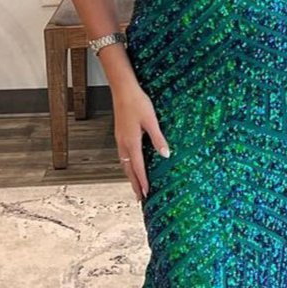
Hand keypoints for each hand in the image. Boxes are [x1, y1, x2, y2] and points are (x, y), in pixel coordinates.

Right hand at [112, 82, 169, 202]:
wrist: (122, 90)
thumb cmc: (137, 102)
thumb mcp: (151, 121)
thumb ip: (158, 139)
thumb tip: (166, 155)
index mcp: (131, 142)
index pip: (138, 168)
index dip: (143, 182)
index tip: (147, 194)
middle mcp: (123, 144)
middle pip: (128, 170)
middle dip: (134, 184)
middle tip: (139, 197)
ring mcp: (120, 139)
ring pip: (124, 163)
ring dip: (130, 176)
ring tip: (135, 185)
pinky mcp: (120, 135)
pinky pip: (123, 156)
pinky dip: (127, 166)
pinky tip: (131, 165)